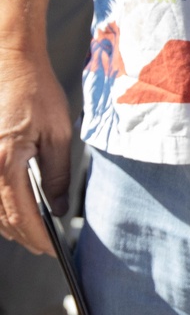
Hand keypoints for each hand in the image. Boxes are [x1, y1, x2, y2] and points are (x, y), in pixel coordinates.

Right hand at [0, 50, 72, 255]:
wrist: (12, 64)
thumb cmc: (36, 91)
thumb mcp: (58, 133)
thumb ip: (57, 175)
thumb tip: (59, 207)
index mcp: (6, 162)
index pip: (21, 216)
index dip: (37, 238)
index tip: (53, 251)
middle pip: (2, 220)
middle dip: (24, 237)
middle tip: (45, 247)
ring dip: (10, 227)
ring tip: (33, 234)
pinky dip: (0, 209)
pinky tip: (15, 210)